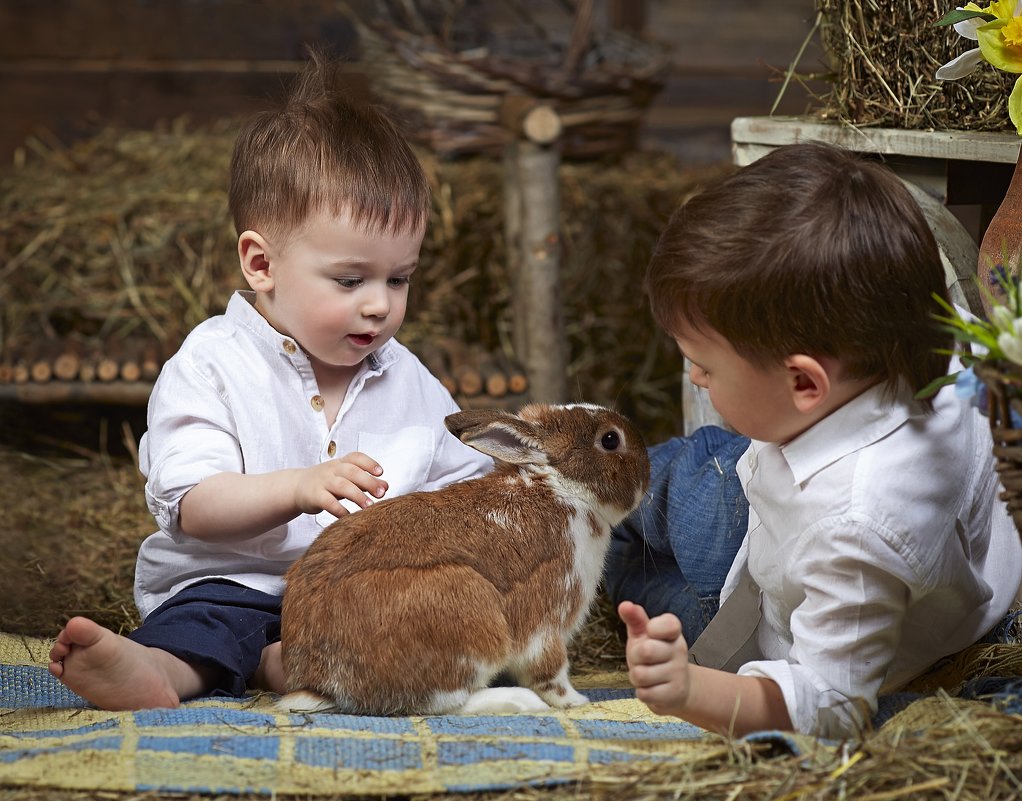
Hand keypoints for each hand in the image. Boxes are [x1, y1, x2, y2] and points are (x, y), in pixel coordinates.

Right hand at [293, 452, 387, 517]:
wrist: (296, 487)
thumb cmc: (327, 482)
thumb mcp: (345, 479)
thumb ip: (365, 481)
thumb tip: (386, 486)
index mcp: (341, 463)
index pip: (356, 457)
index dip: (369, 463)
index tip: (381, 472)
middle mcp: (332, 470)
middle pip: (352, 472)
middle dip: (368, 482)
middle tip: (381, 493)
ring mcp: (322, 482)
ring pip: (341, 486)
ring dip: (357, 495)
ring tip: (370, 506)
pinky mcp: (314, 496)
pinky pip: (327, 502)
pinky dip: (339, 509)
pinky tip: (349, 516)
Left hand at [619, 600, 690, 717]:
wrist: (675, 688)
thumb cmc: (654, 656)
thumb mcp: (643, 635)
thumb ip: (635, 618)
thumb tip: (625, 605)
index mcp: (673, 633)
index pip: (669, 624)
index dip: (654, 628)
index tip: (650, 633)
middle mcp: (679, 651)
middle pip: (645, 650)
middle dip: (635, 657)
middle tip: (641, 660)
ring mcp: (678, 674)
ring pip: (641, 674)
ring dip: (636, 677)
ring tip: (646, 675)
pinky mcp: (674, 694)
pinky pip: (644, 693)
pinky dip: (642, 692)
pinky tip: (651, 689)